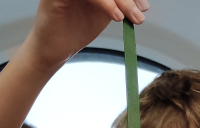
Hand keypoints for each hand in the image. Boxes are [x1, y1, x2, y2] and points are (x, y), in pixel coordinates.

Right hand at [23, 0, 150, 71]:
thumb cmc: (75, 30)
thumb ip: (118, 2)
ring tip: (133, 17)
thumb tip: (141, 2)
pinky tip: (116, 16)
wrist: (55, 50)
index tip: (144, 6)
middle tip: (141, 12)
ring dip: (122, 0)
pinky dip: (105, 3)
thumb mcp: (104, 12)